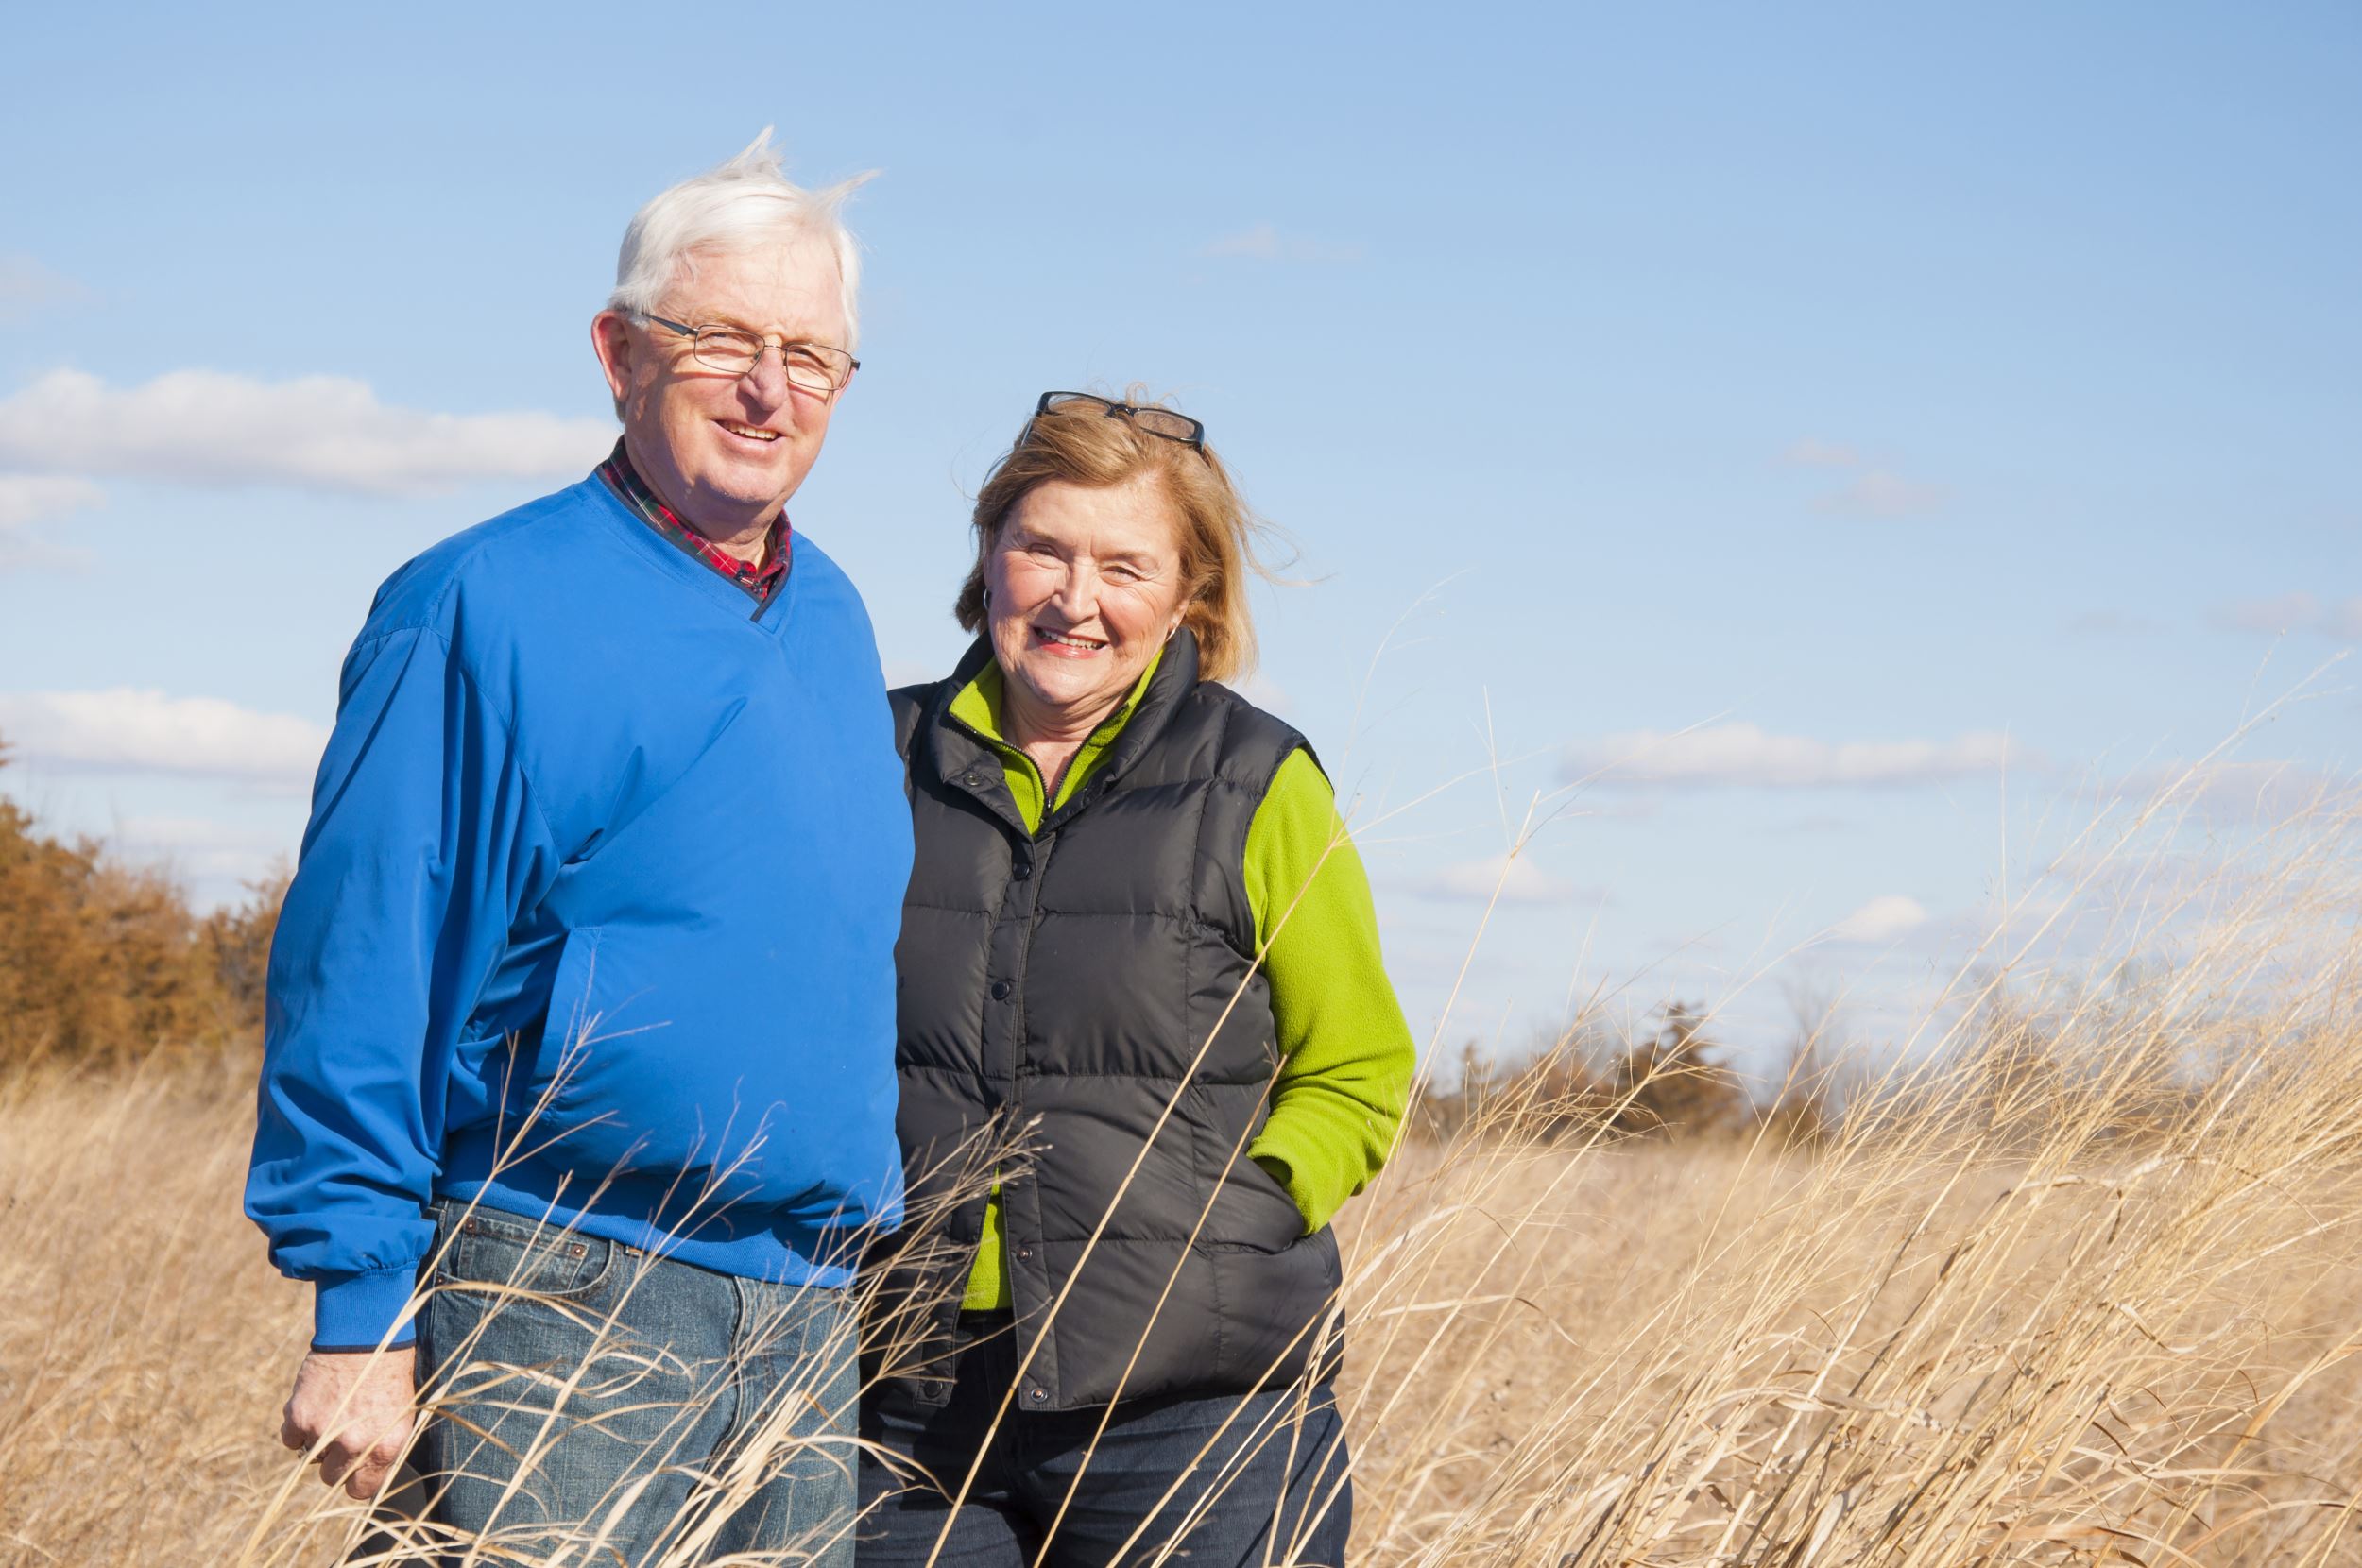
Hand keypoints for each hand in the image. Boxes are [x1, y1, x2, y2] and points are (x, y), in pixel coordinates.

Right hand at [280, 1346, 418, 1499]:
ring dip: (316, 1443)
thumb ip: (381, 1445)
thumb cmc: (390, 1370)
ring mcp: (324, 1432)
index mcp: (386, 1446)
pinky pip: (290, 1439)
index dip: (356, 1480)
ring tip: (331, 1415)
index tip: (354, 1471)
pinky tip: (313, 1407)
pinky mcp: (300, 1416)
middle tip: (340, 1440)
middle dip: (335, 1463)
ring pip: (309, 1459)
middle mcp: (355, 1445)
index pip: (362, 1490)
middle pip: (333, 1478)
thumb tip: (365, 1471)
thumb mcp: (401, 1412)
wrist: (367, 1333)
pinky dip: (297, 1427)